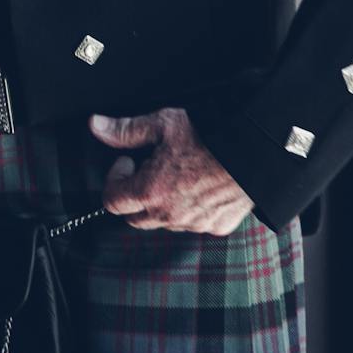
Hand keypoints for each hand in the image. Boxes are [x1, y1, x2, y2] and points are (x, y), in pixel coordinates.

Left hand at [90, 108, 254, 234]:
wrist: (257, 154)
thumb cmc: (210, 137)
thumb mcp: (163, 125)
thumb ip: (126, 130)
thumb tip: (96, 126)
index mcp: (150, 191)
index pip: (112, 202)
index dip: (114, 179)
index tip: (127, 162)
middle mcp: (169, 214)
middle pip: (134, 217)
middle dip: (133, 195)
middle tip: (146, 170)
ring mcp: (194, 224)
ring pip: (163, 222)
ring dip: (160, 204)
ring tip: (175, 175)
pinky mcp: (216, 227)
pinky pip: (193, 224)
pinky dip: (189, 210)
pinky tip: (198, 187)